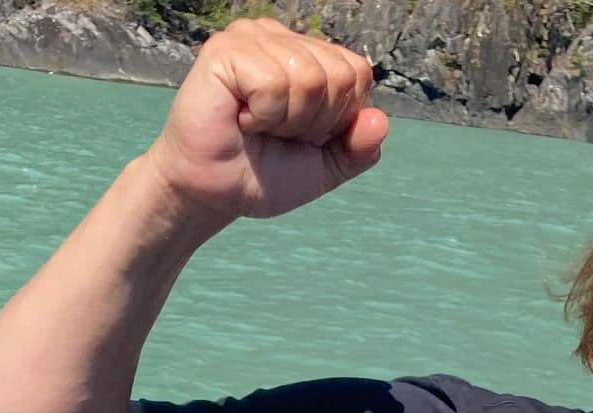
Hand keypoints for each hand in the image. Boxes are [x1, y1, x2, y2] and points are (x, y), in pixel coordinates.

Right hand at [144, 20, 386, 227]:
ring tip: (257, 125)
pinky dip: (265, 115)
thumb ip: (359, 148)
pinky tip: (241, 117)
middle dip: (316, 121)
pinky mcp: (226, 50)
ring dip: (288, 121)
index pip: (357, 72)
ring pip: (310, 79)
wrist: (213, 195)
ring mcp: (253, 37)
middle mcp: (282, 38)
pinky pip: (275, 83)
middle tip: (277, 132)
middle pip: (340, 75)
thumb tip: (379, 121)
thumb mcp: (325, 166)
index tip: (301, 135)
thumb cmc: (260, 174)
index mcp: (308, 56)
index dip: (338, 118)